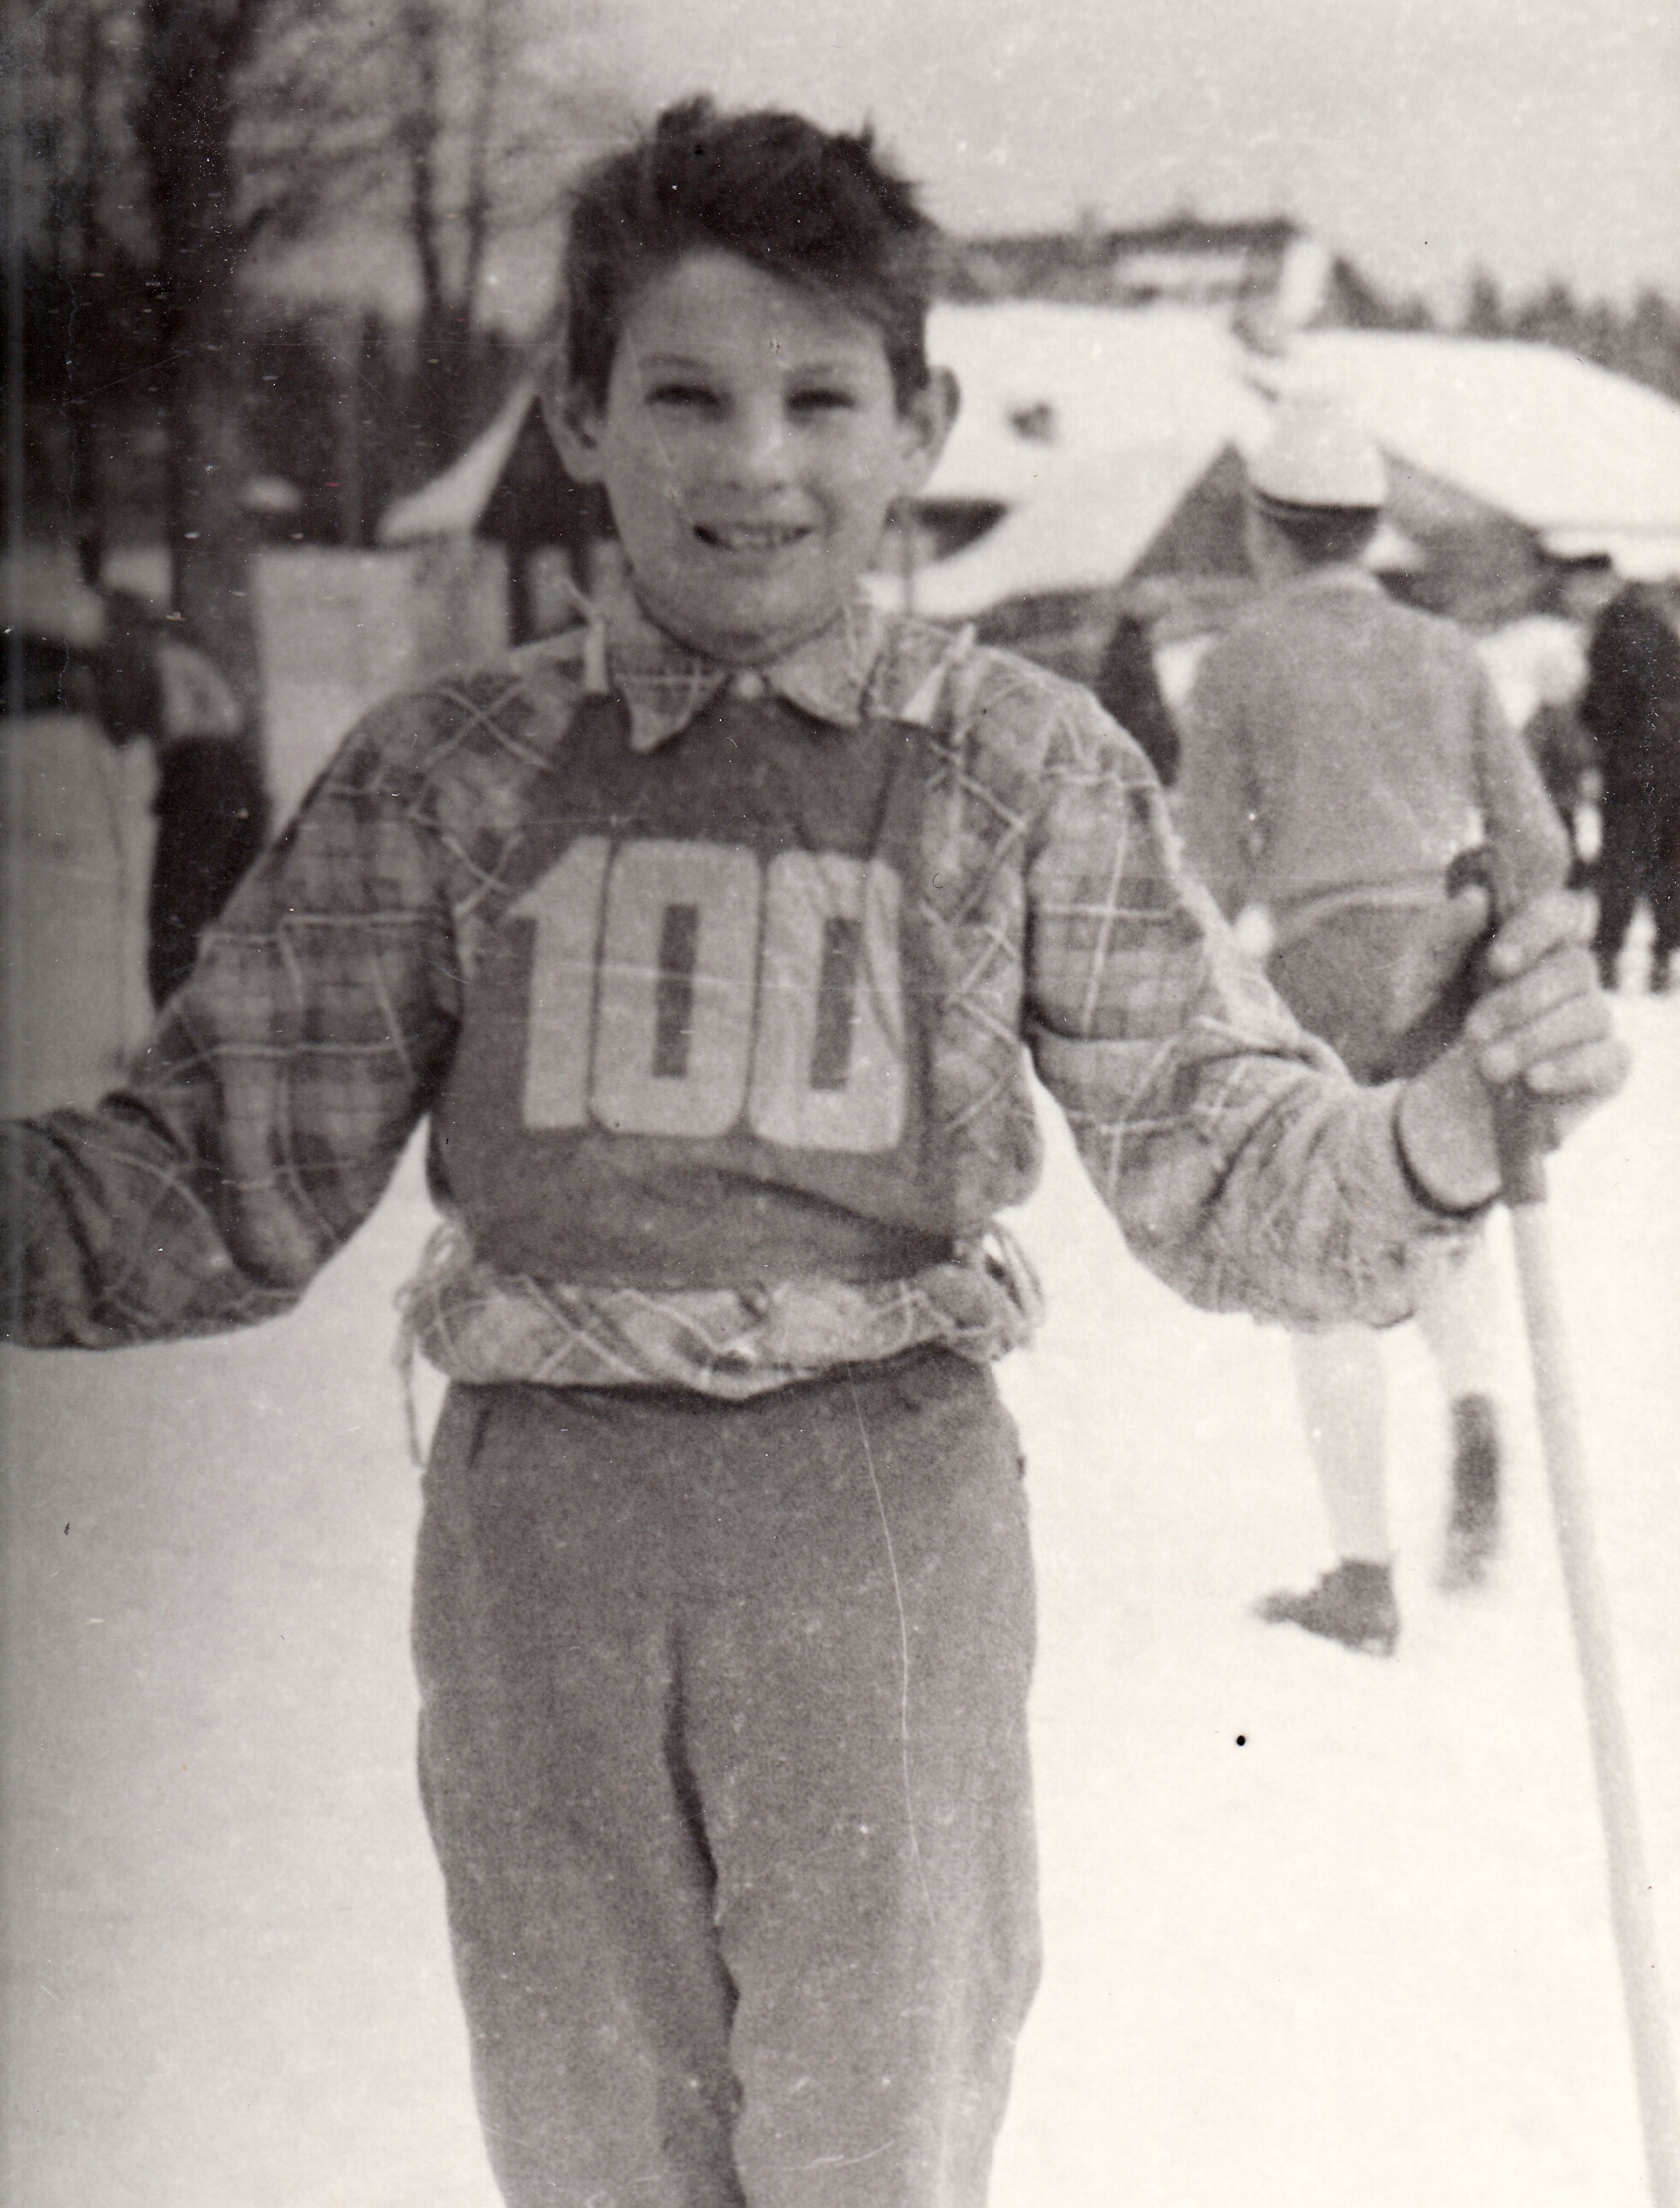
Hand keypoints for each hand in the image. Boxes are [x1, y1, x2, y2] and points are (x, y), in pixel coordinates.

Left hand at [1395, 891, 1627, 1209]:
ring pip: (1591, 1013)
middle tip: (1472, 1032)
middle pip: (1575, 967)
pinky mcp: (1598, 1071)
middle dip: (1521, 1000)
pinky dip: (1573, 1068)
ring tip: (1486, 1066)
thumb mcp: (1411, 986)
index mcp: (1524, 945)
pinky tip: (1534, 1081)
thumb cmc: (1422, 1033)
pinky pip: (1611, 1060)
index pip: (1558, 912)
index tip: (1497, 963)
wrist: (1421, 1105)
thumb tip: (1476, 897)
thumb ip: (1439, 940)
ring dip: (1535, 1039)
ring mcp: (1584, 1024)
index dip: (1536, 930)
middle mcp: (1563, 979)